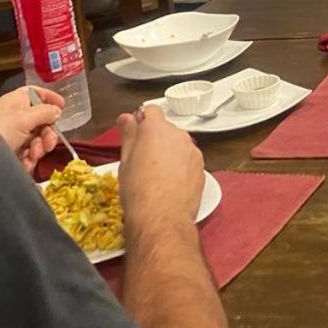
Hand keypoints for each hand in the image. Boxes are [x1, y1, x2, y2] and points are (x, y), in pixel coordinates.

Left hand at [0, 86, 64, 173]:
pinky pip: (30, 154)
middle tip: (49, 141)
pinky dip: (31, 158)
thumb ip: (45, 112)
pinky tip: (27, 161)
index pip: (34, 94)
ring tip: (34, 153)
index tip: (62, 105)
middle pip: (41, 120)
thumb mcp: (24, 118)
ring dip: (40, 146)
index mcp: (15, 103)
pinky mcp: (14, 154)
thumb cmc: (0, 130)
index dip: (48, 97)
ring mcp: (14, 136)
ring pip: (38, 139)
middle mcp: (15, 118)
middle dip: (48, 132)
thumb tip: (57, 110)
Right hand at [116, 106, 205, 227]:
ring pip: (179, 144)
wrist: (162, 217)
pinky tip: (171, 182)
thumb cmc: (138, 189)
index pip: (151, 110)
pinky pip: (189, 160)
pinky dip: (181, 166)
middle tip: (143, 159)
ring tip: (157, 174)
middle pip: (166, 129)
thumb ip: (128, 134)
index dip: (142, 119)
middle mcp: (178, 135)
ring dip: (170, 152)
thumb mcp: (125, 160)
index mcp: (156, 129)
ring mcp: (192, 151)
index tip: (135, 132)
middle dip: (156, 138)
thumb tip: (127, 117)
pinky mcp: (201, 167)